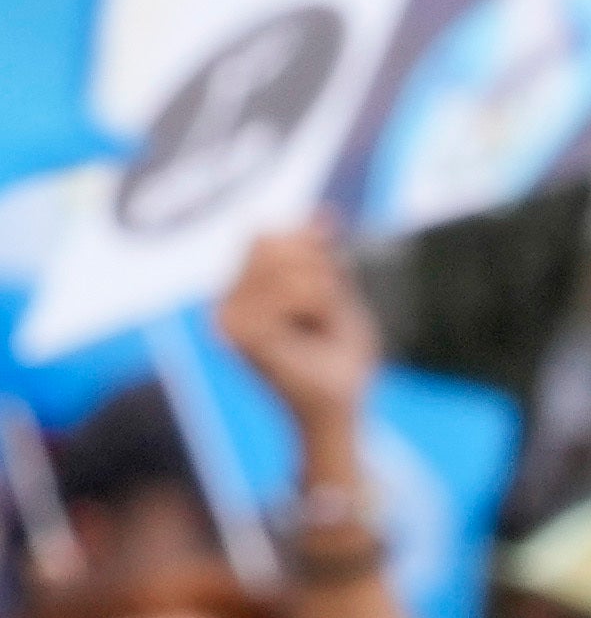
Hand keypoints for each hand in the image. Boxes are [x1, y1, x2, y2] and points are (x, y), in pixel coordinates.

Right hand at [212, 226, 378, 471]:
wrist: (340, 404)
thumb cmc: (338, 355)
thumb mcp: (335, 293)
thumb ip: (324, 254)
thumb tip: (324, 212)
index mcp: (239, 291)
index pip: (266, 235)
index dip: (306, 249)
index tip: (322, 289)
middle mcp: (223, 302)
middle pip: (271, 241)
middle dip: (314, 272)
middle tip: (318, 315)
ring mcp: (225, 317)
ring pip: (289, 266)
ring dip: (320, 293)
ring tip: (314, 328)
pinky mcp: (239, 333)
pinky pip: (295, 290)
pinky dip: (318, 307)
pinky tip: (308, 335)